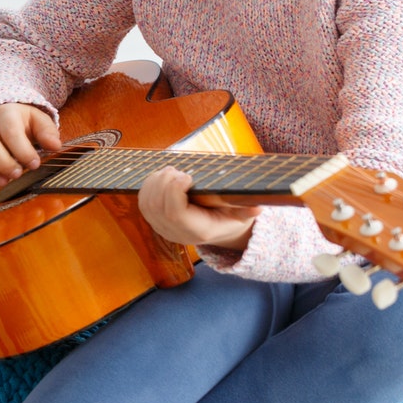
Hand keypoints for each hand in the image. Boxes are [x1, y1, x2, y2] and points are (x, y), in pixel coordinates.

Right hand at [0, 103, 61, 194]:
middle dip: (1, 161)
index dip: (22, 149)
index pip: (9, 130)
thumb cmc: (20, 122)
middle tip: (17, 174)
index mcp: (5, 114)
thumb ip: (47, 131)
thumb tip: (54, 145)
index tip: (35, 164)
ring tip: (3, 182)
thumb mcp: (37, 120)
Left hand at [137, 166, 258, 250]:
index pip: (175, 214)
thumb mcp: (241, 215)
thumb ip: (246, 211)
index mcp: (197, 231)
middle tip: (177, 170)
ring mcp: (162, 228)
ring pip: (147, 203)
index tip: (187, 175)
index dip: (174, 192)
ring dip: (156, 182)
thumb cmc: (230, 218)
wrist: (217, 230)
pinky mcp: (154, 220)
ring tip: (171, 171)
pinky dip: (149, 186)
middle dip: (164, 183)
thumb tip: (258, 208)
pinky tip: (162, 176)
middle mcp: (176, 232)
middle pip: (157, 206)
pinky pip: (144, 202)